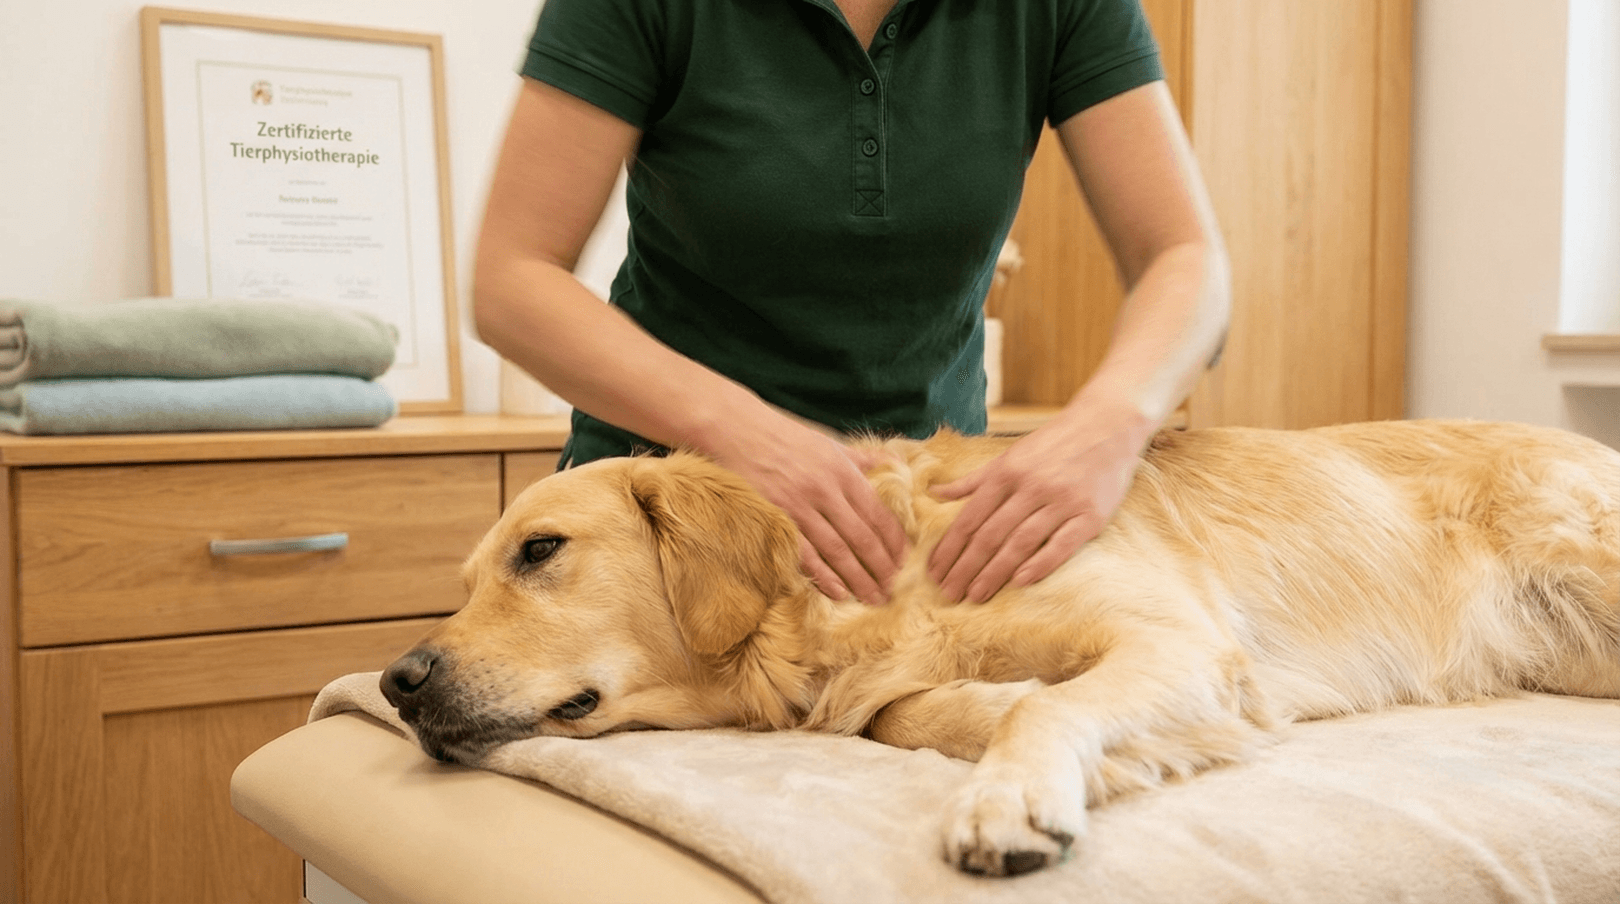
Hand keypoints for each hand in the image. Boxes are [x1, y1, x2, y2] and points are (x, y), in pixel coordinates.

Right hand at [713, 421, 906, 604]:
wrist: (736, 430)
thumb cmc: (785, 437)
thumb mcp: (829, 442)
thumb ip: (863, 458)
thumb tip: (895, 462)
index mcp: (842, 471)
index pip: (878, 513)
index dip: (894, 541)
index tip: (905, 562)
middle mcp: (825, 490)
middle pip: (862, 537)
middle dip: (882, 567)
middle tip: (895, 589)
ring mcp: (798, 507)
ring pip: (837, 550)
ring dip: (859, 578)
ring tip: (874, 597)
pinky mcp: (775, 519)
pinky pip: (803, 554)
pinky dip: (823, 576)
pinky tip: (839, 592)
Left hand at [926, 400, 1153, 602]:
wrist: (1108, 424)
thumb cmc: (1054, 444)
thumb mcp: (1010, 455)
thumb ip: (974, 480)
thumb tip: (934, 494)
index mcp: (1006, 472)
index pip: (969, 518)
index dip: (949, 548)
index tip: (934, 572)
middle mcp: (1031, 486)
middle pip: (990, 535)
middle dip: (965, 568)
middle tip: (949, 594)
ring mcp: (1062, 501)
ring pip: (1020, 542)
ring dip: (995, 573)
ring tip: (976, 596)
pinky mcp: (1090, 515)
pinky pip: (1062, 544)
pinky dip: (1040, 564)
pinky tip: (1020, 582)